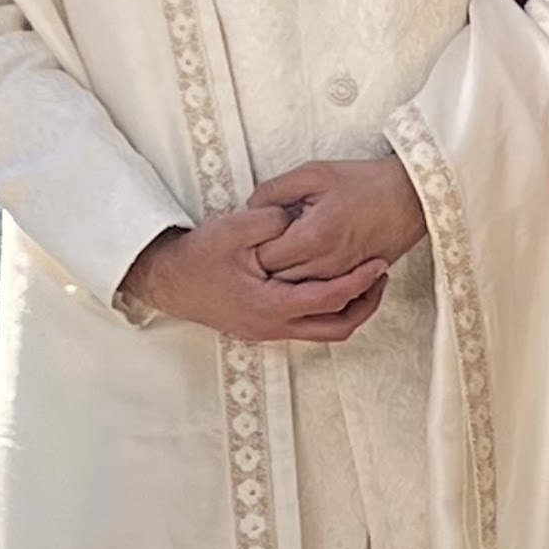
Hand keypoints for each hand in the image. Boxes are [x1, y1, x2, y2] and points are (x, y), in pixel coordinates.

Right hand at [120, 210, 388, 343]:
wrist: (169, 281)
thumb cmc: (198, 258)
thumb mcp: (232, 229)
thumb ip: (269, 221)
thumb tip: (297, 217)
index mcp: (270, 305)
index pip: (328, 300)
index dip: (359, 282)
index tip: (378, 263)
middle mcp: (274, 326)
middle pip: (337, 328)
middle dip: (365, 305)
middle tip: (379, 277)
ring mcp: (269, 330)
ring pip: (324, 331)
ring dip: (348, 308)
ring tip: (362, 279)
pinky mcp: (265, 327)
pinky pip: (309, 325)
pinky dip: (328, 308)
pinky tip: (330, 282)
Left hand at [248, 156, 425, 282]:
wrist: (410, 197)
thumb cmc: (362, 182)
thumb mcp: (313, 173)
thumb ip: (274, 190)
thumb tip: (250, 208)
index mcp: (313, 237)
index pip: (264, 257)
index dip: (251, 247)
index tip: (252, 235)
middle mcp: (325, 264)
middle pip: (276, 280)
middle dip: (263, 267)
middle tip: (260, 248)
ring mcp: (340, 278)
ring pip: (296, 292)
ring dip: (283, 279)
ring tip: (280, 256)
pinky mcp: (351, 283)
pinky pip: (319, 294)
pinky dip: (306, 284)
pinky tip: (302, 265)